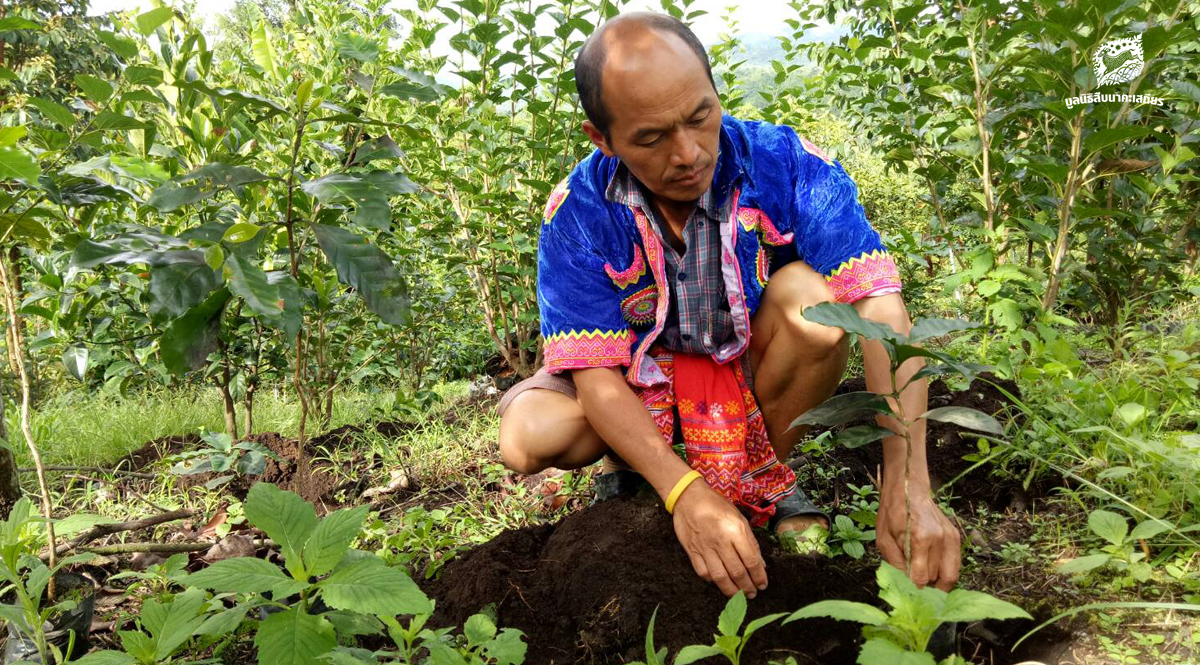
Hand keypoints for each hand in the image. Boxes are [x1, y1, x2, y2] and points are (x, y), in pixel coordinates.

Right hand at [672, 478, 767, 598]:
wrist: (689, 497)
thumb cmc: (717, 505)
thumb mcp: (739, 518)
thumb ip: (751, 541)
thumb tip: (760, 564)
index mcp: (735, 531)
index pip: (751, 561)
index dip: (759, 576)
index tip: (762, 585)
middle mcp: (721, 541)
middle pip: (737, 572)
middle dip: (747, 587)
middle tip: (752, 594)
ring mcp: (705, 547)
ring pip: (720, 577)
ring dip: (731, 590)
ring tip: (738, 595)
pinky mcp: (692, 551)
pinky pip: (703, 572)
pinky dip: (712, 581)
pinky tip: (719, 582)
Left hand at [877, 480, 960, 590]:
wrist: (908, 489)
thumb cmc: (892, 513)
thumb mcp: (884, 540)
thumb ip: (895, 564)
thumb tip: (905, 586)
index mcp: (920, 539)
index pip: (921, 578)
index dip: (914, 590)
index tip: (908, 594)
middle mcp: (939, 539)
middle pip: (936, 579)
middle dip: (926, 589)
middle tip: (916, 592)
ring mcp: (950, 538)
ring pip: (950, 576)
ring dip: (938, 584)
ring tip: (925, 585)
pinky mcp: (956, 537)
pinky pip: (955, 565)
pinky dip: (946, 573)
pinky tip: (933, 573)